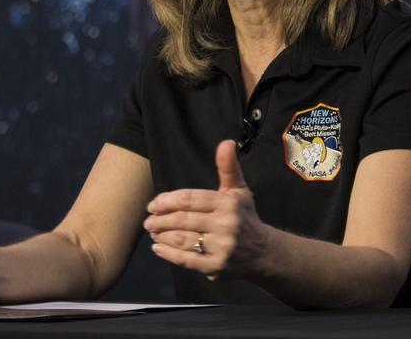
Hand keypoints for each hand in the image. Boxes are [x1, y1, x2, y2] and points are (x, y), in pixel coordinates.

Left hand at [143, 139, 268, 280]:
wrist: (263, 252)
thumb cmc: (245, 216)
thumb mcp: (239, 189)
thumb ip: (228, 167)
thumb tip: (226, 142)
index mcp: (227, 204)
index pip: (191, 199)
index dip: (168, 201)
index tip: (154, 203)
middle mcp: (225, 225)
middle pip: (184, 220)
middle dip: (161, 219)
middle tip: (147, 219)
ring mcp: (220, 248)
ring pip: (183, 240)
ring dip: (162, 235)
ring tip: (151, 231)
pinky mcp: (216, 268)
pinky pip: (187, 260)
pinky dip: (169, 254)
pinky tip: (158, 248)